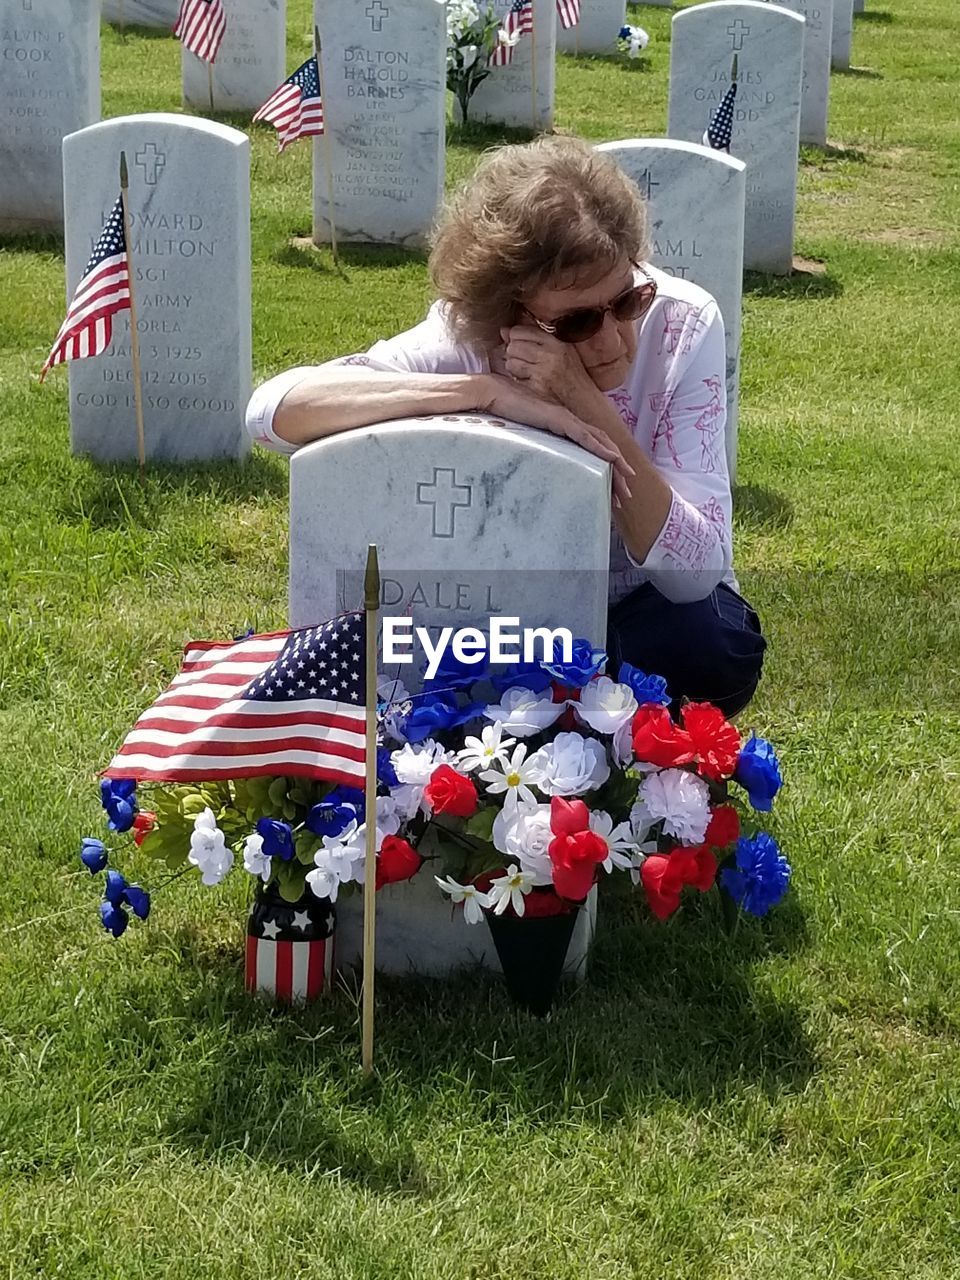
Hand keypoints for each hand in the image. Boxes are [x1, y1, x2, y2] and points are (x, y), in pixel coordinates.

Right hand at [474, 373, 633, 503]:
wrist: (493, 394)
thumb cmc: (504, 414)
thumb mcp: (525, 437)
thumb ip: (535, 447)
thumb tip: (534, 467)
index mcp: (564, 426)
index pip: (591, 448)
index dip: (605, 466)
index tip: (613, 488)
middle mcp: (570, 422)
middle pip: (602, 447)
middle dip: (617, 472)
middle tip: (626, 494)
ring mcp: (567, 419)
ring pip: (599, 443)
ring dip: (616, 463)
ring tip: (627, 481)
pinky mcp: (559, 419)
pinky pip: (585, 436)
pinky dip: (600, 448)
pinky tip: (612, 459)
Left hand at [495, 323, 601, 415]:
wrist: (583, 398)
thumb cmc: (569, 374)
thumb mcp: (558, 348)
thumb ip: (532, 338)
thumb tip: (503, 330)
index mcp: (554, 340)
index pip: (519, 330)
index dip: (515, 338)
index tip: (519, 345)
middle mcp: (549, 352)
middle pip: (512, 345)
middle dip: (513, 353)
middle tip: (524, 361)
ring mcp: (543, 369)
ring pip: (511, 361)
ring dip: (514, 367)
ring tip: (528, 372)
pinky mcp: (538, 384)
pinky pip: (515, 376)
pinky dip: (519, 379)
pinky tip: (530, 381)